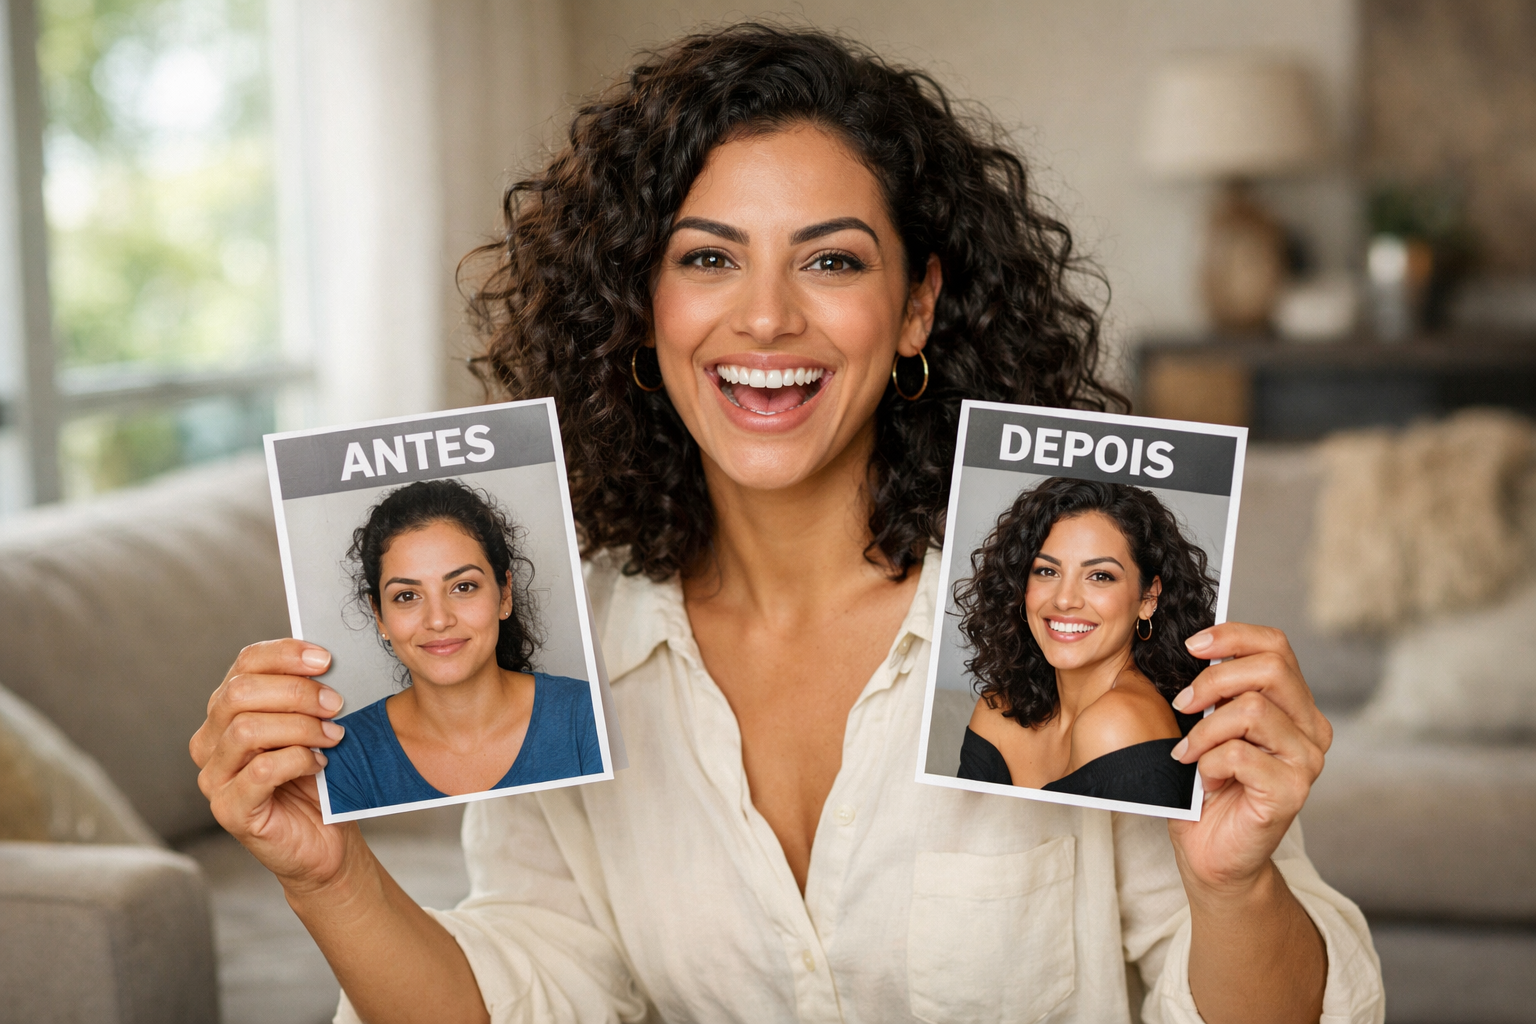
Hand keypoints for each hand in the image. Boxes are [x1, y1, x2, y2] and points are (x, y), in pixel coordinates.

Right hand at [190, 639, 355, 890]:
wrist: (326, 839)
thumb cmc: (319, 776)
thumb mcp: (314, 725)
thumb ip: (308, 693)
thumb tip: (325, 657)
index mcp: (227, 710)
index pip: (244, 664)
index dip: (284, 654)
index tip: (326, 658)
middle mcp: (210, 741)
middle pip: (240, 693)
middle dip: (296, 692)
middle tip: (336, 705)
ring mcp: (214, 777)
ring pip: (246, 729)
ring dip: (300, 727)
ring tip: (334, 736)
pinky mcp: (229, 810)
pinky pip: (260, 771)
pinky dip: (297, 760)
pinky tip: (320, 763)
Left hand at [1166, 623, 1331, 896]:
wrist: (1211, 852)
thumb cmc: (1205, 786)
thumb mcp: (1206, 725)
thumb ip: (1214, 690)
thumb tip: (1193, 646)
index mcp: (1294, 706)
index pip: (1276, 647)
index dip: (1233, 636)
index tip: (1192, 645)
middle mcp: (1310, 729)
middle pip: (1271, 668)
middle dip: (1215, 679)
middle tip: (1184, 704)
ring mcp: (1306, 761)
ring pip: (1252, 709)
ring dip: (1205, 729)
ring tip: (1190, 753)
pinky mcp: (1291, 791)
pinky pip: (1240, 754)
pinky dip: (1209, 762)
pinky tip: (1205, 780)